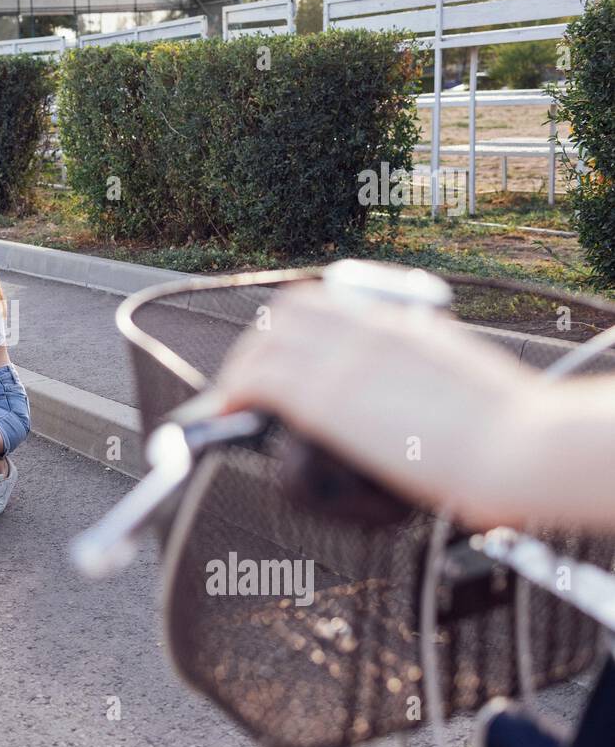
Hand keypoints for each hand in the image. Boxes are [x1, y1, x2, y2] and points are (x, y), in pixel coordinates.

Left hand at [211, 283, 536, 527]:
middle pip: (283, 318)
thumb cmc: (505, 423)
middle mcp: (364, 331)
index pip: (318, 302)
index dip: (286, 325)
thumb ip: (415, 369)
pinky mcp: (328, 398)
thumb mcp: (455, 373)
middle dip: (257, 345)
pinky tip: (228, 413)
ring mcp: (343, 360)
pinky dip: (234, 392)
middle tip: (246, 380)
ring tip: (232, 401)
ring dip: (240, 370)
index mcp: (397, 321)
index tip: (276, 350)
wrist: (519, 444)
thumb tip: (398, 391)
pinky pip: (259, 380)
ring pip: (263, 346)